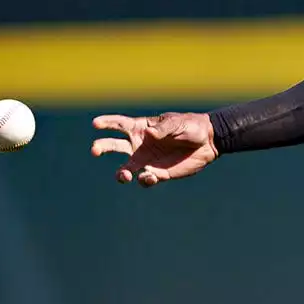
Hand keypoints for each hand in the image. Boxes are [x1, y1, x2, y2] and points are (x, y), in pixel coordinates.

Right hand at [91, 112, 218, 187]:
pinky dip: (144, 180)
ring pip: (125, 169)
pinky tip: (150, 176)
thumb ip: (164, 128)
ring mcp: (147, 160)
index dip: (107, 123)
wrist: (208, 143)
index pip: (120, 124)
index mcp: (143, 128)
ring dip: (121, 174)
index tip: (95, 124)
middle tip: (94, 149)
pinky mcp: (157, 173)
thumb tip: (150, 134)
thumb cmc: (192, 126)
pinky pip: (144, 179)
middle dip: (101, 147)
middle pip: (114, 146)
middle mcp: (140, 145)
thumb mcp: (179, 123)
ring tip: (124, 175)